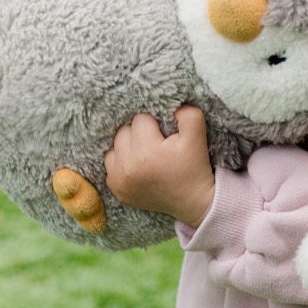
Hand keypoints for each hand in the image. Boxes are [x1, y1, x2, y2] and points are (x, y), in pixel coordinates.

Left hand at [104, 106, 215, 226]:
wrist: (193, 201)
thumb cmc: (194, 167)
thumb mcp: (197, 136)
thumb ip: (187, 114)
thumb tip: (172, 105)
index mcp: (147, 151)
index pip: (140, 119)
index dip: (154, 125)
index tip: (165, 137)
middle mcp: (128, 166)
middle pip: (123, 132)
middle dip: (138, 134)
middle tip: (155, 145)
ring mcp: (119, 180)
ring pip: (113, 147)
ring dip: (127, 147)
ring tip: (145, 155)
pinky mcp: (116, 190)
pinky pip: (109, 165)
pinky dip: (121, 163)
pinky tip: (137, 167)